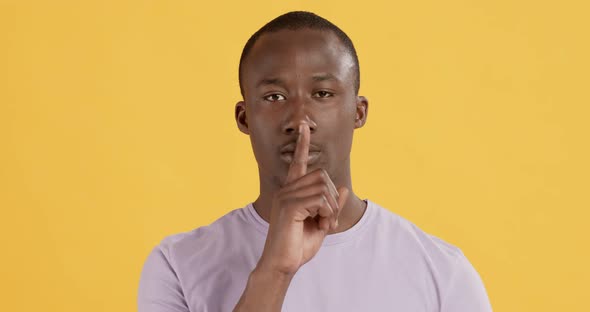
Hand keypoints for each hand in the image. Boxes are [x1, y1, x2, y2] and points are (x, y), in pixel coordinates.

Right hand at [257, 123, 348, 275]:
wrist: (282, 264)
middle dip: (332, 198)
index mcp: (292, 192)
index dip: (302, 144)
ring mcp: (286, 197)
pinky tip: (320, 226)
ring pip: (323, 187)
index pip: (298, 162)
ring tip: (325, 224)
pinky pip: (319, 200)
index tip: (303, 127)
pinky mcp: (289, 206)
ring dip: (331, 208)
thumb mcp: (321, 224)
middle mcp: (287, 190)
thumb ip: (331, 205)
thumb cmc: (298, 246)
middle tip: (330, 221)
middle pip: (322, 175)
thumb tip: (342, 187)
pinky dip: (327, 213)